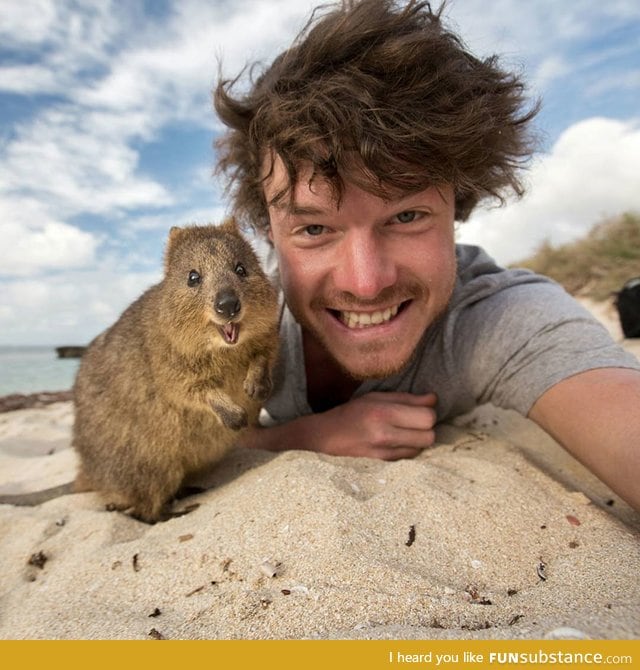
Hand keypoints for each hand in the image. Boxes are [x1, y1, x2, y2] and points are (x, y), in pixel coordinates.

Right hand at [241, 391, 437, 460]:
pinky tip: (395, 443)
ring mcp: (383, 454)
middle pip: (429, 436)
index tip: (420, 410)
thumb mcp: (375, 397)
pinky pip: (408, 459)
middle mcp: (384, 435)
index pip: (427, 418)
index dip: (428, 413)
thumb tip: (434, 399)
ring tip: (403, 433)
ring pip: (421, 449)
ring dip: (417, 441)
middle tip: (414, 422)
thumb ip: (406, 399)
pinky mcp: (382, 466)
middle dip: (426, 428)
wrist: (324, 438)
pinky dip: (407, 450)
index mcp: (383, 413)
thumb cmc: (350, 413)